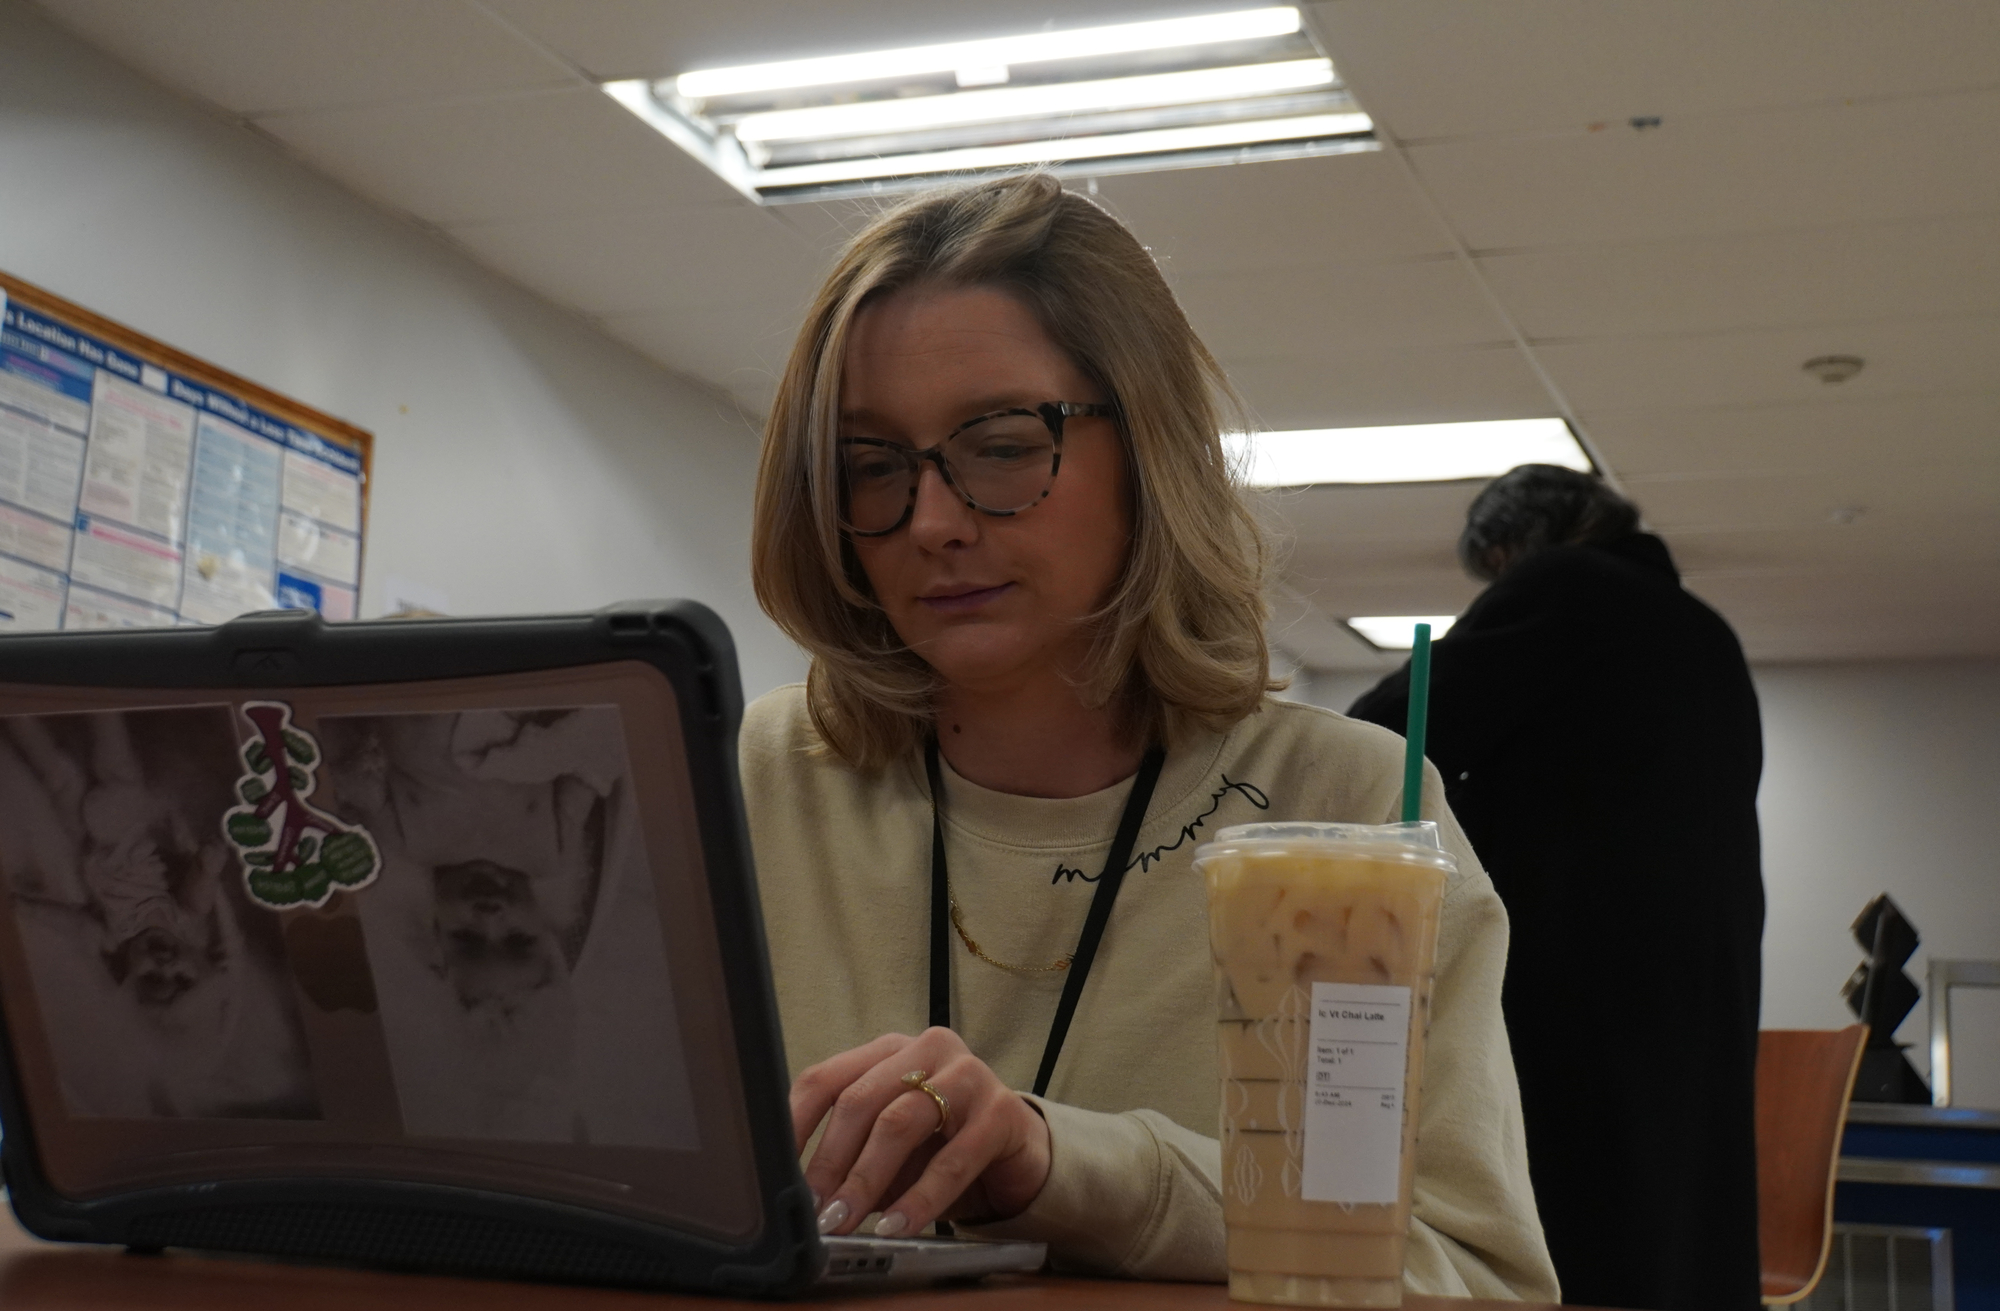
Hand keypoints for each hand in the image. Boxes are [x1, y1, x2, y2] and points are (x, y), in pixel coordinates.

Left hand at [791, 1027, 1050, 1237]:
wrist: (1018, 1154)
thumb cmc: (942, 1146)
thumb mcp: (889, 1146)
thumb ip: (851, 1156)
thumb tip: (803, 1196)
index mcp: (889, 1050)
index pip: (826, 1078)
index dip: (795, 1127)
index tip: (774, 1173)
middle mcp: (927, 1049)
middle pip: (860, 1100)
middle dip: (830, 1162)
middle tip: (813, 1211)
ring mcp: (968, 1075)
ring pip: (900, 1122)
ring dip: (866, 1179)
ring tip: (846, 1221)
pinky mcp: (1001, 1111)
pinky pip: (952, 1160)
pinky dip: (920, 1198)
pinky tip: (899, 1225)